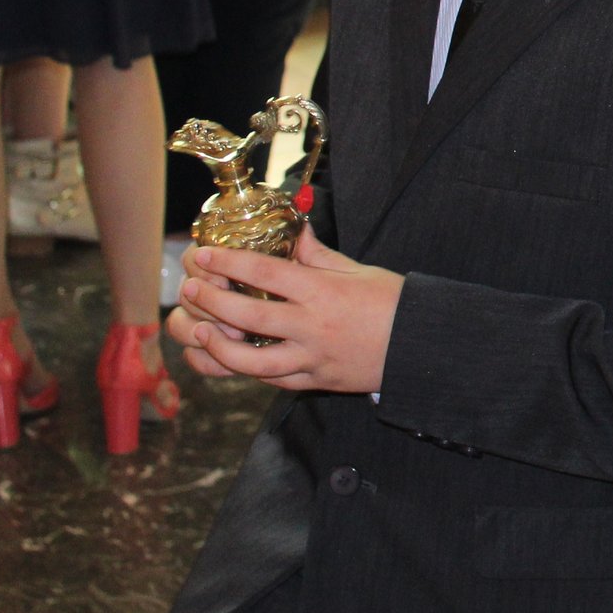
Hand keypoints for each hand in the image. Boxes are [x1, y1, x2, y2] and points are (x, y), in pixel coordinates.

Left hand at [168, 228, 402, 394]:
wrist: (422, 346)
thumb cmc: (394, 303)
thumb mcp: (359, 270)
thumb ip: (319, 254)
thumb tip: (295, 230)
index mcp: (323, 293)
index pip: (267, 274)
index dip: (230, 263)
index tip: (204, 255)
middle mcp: (313, 327)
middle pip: (249, 317)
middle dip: (213, 301)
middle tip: (190, 288)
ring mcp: (311, 358)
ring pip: (251, 360)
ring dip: (218, 346)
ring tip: (200, 331)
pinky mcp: (314, 381)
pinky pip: (271, 381)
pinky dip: (244, 371)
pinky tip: (226, 359)